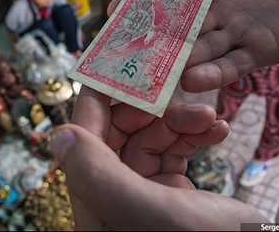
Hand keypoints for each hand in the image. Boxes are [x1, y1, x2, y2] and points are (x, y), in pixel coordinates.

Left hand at [50, 87, 266, 229]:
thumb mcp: (148, 212)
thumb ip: (99, 176)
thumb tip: (60, 136)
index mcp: (98, 212)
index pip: (84, 146)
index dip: (95, 103)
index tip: (112, 66)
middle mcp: (115, 205)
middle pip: (118, 138)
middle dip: (150, 111)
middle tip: (176, 93)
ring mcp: (145, 201)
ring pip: (150, 142)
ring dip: (180, 122)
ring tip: (212, 117)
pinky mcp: (174, 198)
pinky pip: (173, 154)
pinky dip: (193, 136)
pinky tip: (219, 131)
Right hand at [108, 0, 278, 91]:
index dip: (145, 1)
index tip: (115, 8)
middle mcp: (216, 15)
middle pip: (180, 27)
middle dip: (153, 37)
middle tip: (122, 48)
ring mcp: (234, 37)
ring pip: (202, 49)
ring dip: (180, 59)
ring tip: (156, 68)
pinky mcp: (255, 54)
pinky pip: (231, 65)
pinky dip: (213, 73)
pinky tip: (192, 80)